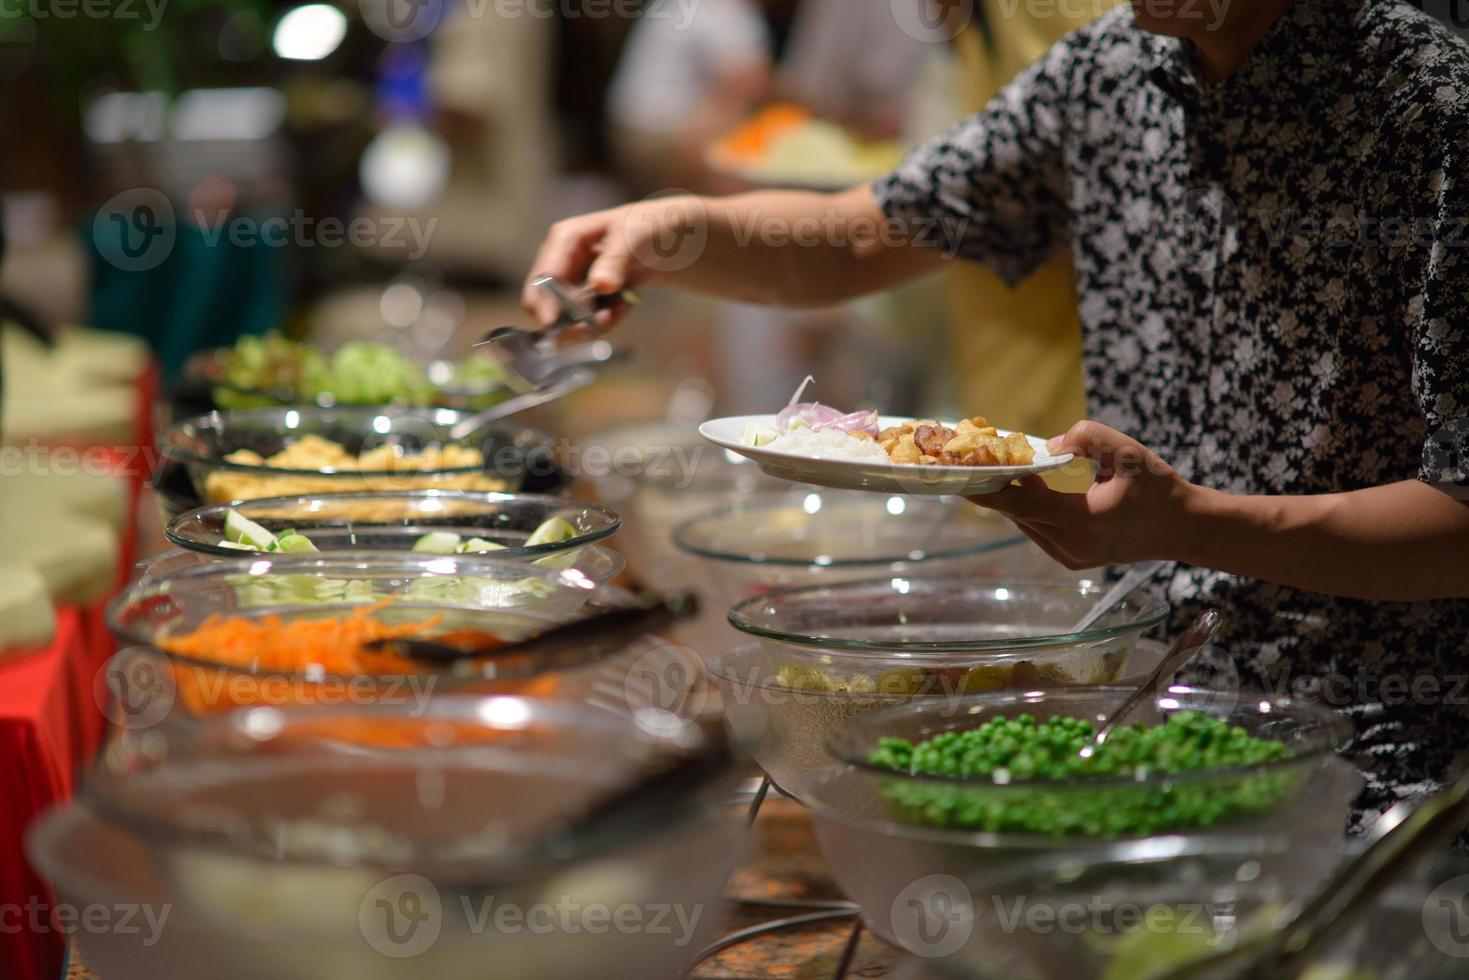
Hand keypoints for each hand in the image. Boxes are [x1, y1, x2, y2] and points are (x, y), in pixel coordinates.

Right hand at [521, 196, 705, 327]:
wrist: (669, 239)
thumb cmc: (648, 226)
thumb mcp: (635, 237)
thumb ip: (616, 259)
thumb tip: (600, 285)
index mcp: (565, 239)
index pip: (543, 278)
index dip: (545, 305)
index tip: (556, 327)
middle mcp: (561, 262)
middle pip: (547, 305)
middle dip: (573, 320)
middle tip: (606, 319)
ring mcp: (572, 282)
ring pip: (567, 319)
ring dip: (594, 322)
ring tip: (623, 307)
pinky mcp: (585, 299)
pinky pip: (586, 322)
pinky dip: (605, 321)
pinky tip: (624, 307)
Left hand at [966, 420, 1199, 569]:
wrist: (1182, 528)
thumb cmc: (1158, 488)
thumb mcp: (1128, 453)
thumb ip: (1088, 438)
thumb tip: (1050, 446)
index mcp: (1084, 521)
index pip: (1023, 506)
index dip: (990, 492)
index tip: (962, 479)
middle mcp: (1072, 546)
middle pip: (1020, 514)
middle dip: (999, 488)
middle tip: (979, 461)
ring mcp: (1072, 557)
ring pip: (1028, 523)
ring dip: (1015, 499)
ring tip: (1002, 469)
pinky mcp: (1073, 560)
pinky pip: (1040, 531)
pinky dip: (1031, 510)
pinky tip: (1030, 486)